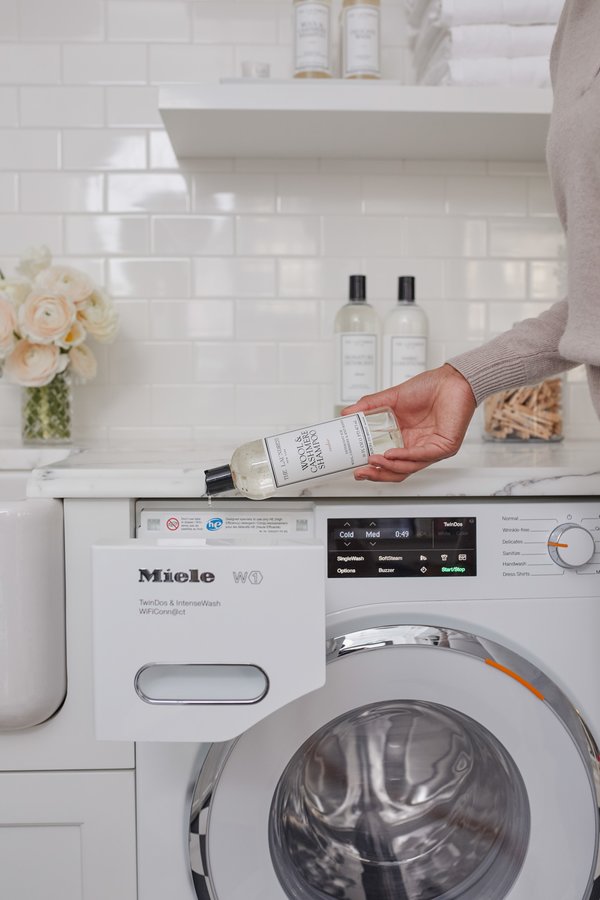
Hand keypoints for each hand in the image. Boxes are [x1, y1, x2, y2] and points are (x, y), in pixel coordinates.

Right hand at [342, 364, 476, 482]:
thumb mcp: (392, 397)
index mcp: (407, 439)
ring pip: (408, 467)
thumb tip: (347, 413)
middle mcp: (419, 448)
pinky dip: (405, 457)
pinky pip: (422, 456)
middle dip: (377, 474)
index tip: (356, 466)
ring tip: (373, 461)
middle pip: (397, 471)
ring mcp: (432, 449)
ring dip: (389, 466)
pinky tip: (391, 454)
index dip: (372, 467)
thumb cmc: (430, 388)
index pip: (388, 461)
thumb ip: (369, 406)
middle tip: (360, 473)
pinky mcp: (444, 447)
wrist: (452, 379)